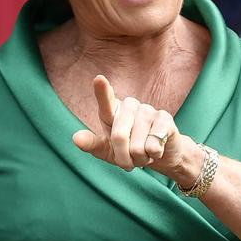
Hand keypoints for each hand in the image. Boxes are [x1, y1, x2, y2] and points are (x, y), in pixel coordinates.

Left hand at [72, 74, 191, 174]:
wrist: (160, 156)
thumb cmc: (129, 151)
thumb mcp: (107, 151)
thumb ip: (92, 144)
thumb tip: (76, 138)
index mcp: (112, 111)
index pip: (105, 100)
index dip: (102, 91)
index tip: (99, 79)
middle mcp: (129, 105)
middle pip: (119, 137)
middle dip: (124, 159)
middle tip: (130, 161)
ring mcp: (147, 109)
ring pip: (137, 146)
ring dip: (140, 159)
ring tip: (145, 153)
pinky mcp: (164, 118)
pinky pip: (154, 145)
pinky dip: (154, 155)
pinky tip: (158, 148)